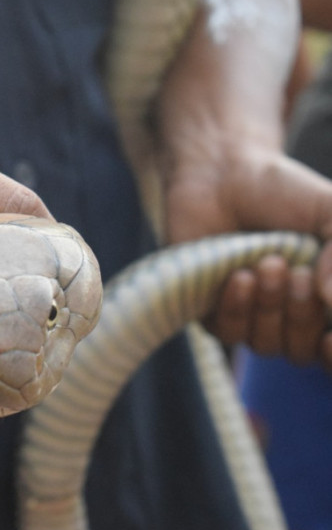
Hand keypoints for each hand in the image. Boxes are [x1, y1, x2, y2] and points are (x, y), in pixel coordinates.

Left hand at [163, 143, 331, 367]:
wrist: (222, 176)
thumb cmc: (284, 195)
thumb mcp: (331, 214)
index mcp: (325, 300)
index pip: (330, 352)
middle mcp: (290, 317)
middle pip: (302, 352)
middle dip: (303, 316)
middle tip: (296, 271)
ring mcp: (250, 318)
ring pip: (266, 345)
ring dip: (270, 308)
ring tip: (267, 263)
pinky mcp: (211, 312)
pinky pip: (227, 333)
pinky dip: (236, 307)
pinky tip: (239, 276)